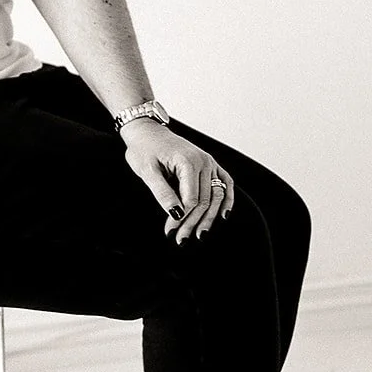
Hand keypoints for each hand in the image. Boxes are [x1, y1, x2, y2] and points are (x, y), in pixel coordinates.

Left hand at [120, 121, 234, 243]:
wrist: (147, 131)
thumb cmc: (144, 149)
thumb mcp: (146, 171)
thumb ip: (162, 192)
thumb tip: (176, 213)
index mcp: (187, 161)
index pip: (191, 199)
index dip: (182, 219)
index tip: (170, 231)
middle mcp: (203, 161)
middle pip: (204, 201)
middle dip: (193, 223)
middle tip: (182, 240)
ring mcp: (209, 162)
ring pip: (215, 196)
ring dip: (209, 218)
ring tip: (199, 234)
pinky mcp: (210, 164)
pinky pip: (225, 182)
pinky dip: (227, 199)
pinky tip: (223, 215)